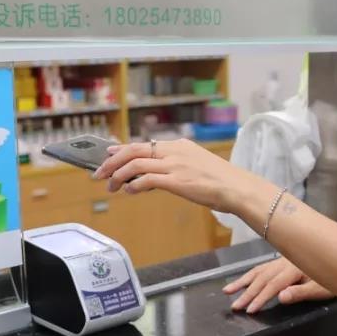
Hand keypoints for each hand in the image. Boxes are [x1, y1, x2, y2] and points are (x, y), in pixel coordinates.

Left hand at [93, 138, 262, 212]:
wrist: (237, 188)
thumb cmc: (220, 182)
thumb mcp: (195, 167)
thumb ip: (173, 168)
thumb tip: (150, 178)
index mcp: (179, 146)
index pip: (143, 144)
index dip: (122, 149)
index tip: (108, 154)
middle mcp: (174, 151)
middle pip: (134, 150)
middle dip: (112, 161)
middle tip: (99, 173)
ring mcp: (175, 165)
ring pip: (136, 163)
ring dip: (118, 175)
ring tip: (111, 186)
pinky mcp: (177, 180)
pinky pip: (146, 179)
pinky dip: (133, 185)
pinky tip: (129, 191)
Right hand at [223, 257, 333, 313]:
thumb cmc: (334, 277)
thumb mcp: (322, 289)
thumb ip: (300, 293)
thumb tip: (280, 297)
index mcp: (295, 268)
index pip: (273, 285)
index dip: (260, 298)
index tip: (250, 310)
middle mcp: (285, 262)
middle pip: (262, 279)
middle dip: (247, 293)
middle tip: (234, 306)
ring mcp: (283, 261)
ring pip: (258, 271)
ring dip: (242, 282)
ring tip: (227, 291)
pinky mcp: (282, 262)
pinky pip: (262, 267)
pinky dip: (250, 274)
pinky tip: (242, 280)